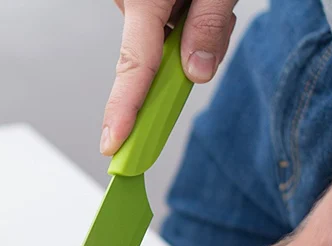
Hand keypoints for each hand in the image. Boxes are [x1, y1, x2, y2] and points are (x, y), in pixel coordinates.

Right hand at [101, 0, 238, 154]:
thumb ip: (209, 26)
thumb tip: (197, 72)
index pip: (133, 67)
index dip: (123, 111)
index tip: (114, 145)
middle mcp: (130, 2)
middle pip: (149, 58)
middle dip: (184, 58)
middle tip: (217, 30)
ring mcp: (133, 1)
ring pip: (159, 43)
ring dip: (190, 35)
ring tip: (212, 6)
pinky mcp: (141, 1)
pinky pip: (161, 27)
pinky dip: (185, 24)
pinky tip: (200, 4)